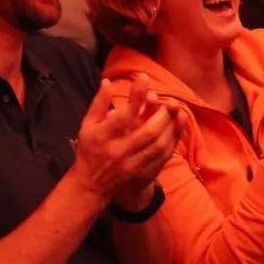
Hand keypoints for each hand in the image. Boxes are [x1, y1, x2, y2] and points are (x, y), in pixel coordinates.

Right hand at [72, 76, 184, 200]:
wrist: (90, 184)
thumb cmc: (90, 149)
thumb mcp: (88, 125)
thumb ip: (99, 103)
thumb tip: (107, 81)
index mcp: (103, 137)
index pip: (124, 115)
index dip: (137, 95)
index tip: (145, 78)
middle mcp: (118, 152)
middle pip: (148, 132)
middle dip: (162, 114)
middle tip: (169, 101)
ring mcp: (131, 165)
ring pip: (159, 146)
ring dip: (170, 127)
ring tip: (175, 111)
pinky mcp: (141, 174)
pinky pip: (162, 157)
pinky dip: (171, 141)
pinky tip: (175, 129)